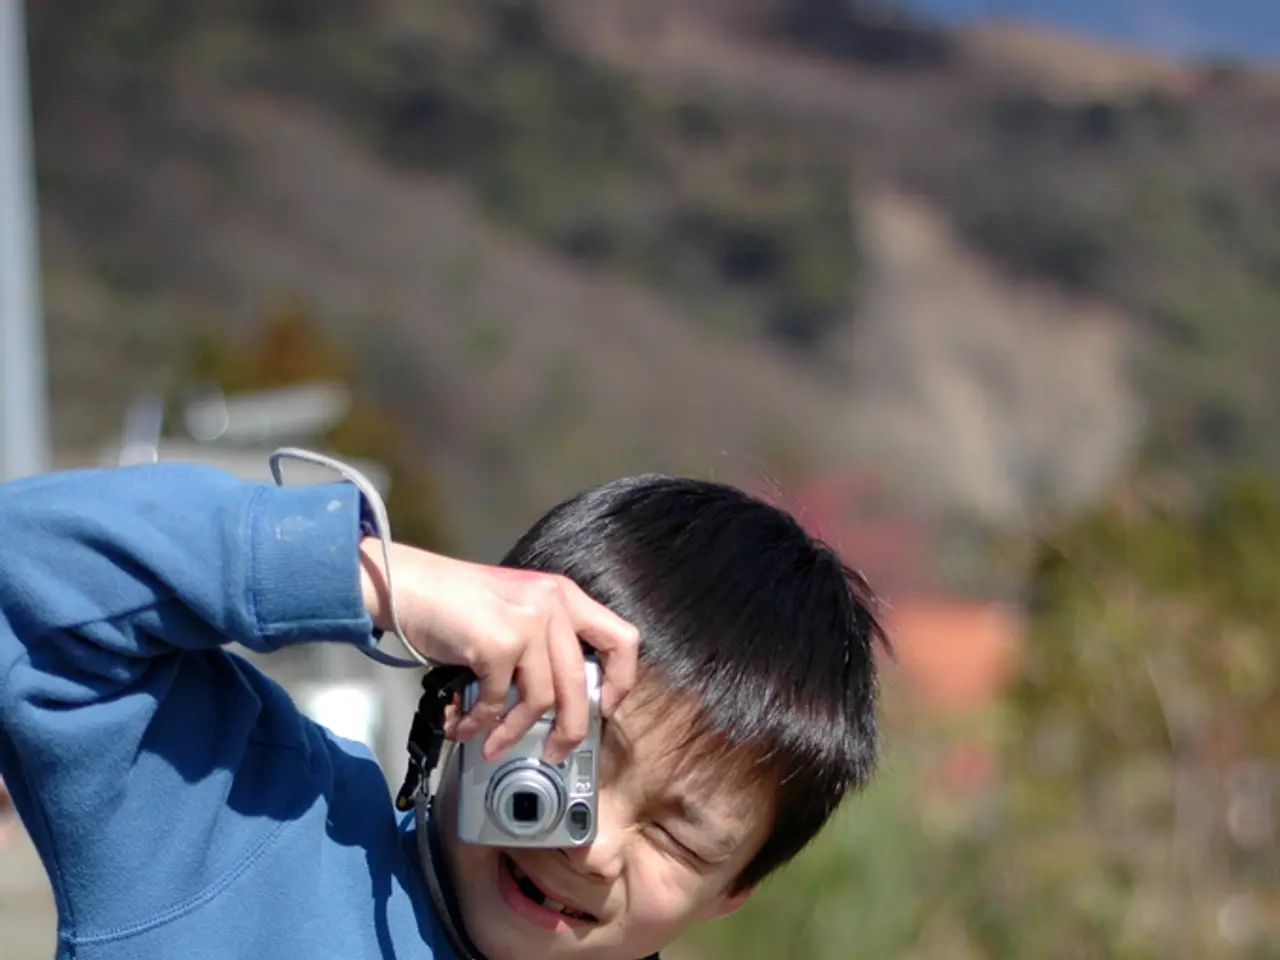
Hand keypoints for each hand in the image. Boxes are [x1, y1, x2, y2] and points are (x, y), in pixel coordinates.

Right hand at [359, 540, 639, 763]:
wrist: (407, 585)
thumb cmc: (454, 601)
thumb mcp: (515, 609)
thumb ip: (543, 643)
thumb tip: (561, 701)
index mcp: (564, 595)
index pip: (622, 639)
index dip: (620, 681)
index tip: (604, 707)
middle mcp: (553, 604)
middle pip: (581, 683)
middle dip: (569, 730)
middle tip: (555, 751)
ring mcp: (528, 621)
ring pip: (542, 699)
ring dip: (516, 731)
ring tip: (496, 744)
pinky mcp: (499, 642)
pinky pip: (499, 701)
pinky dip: (481, 722)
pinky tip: (466, 725)